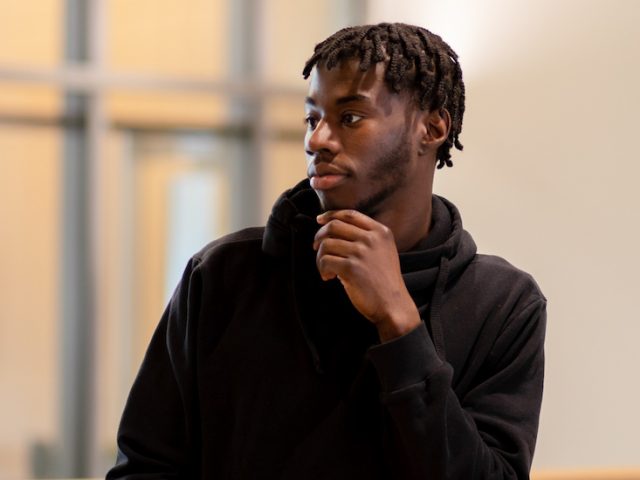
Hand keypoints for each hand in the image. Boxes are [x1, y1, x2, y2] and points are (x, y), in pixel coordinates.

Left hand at [313, 210, 420, 340]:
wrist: (393, 305)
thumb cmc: (384, 281)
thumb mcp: (383, 251)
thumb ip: (366, 238)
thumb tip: (332, 229)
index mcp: (380, 232)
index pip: (349, 214)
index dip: (330, 215)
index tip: (319, 221)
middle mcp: (371, 239)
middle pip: (334, 226)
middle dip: (319, 236)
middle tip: (316, 248)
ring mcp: (361, 252)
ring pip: (326, 244)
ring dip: (320, 257)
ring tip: (326, 269)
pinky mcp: (351, 268)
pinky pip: (325, 261)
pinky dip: (322, 269)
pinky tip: (329, 278)